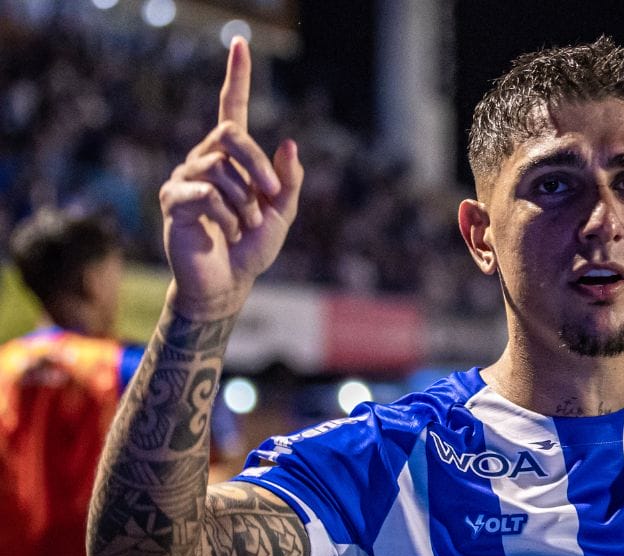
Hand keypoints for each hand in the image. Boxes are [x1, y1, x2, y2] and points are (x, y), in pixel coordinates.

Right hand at [158, 37, 303, 318]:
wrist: (227, 283)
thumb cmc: (252, 247)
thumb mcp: (282, 213)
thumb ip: (288, 181)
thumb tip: (288, 143)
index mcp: (233, 158)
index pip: (233, 108)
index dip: (237, 76)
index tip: (239, 42)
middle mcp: (205, 160)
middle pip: (230, 133)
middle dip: (257, 164)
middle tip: (270, 194)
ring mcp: (186, 179)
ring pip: (221, 169)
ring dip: (244, 202)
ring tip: (244, 226)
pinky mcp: (174, 201)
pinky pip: (205, 194)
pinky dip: (226, 215)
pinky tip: (227, 231)